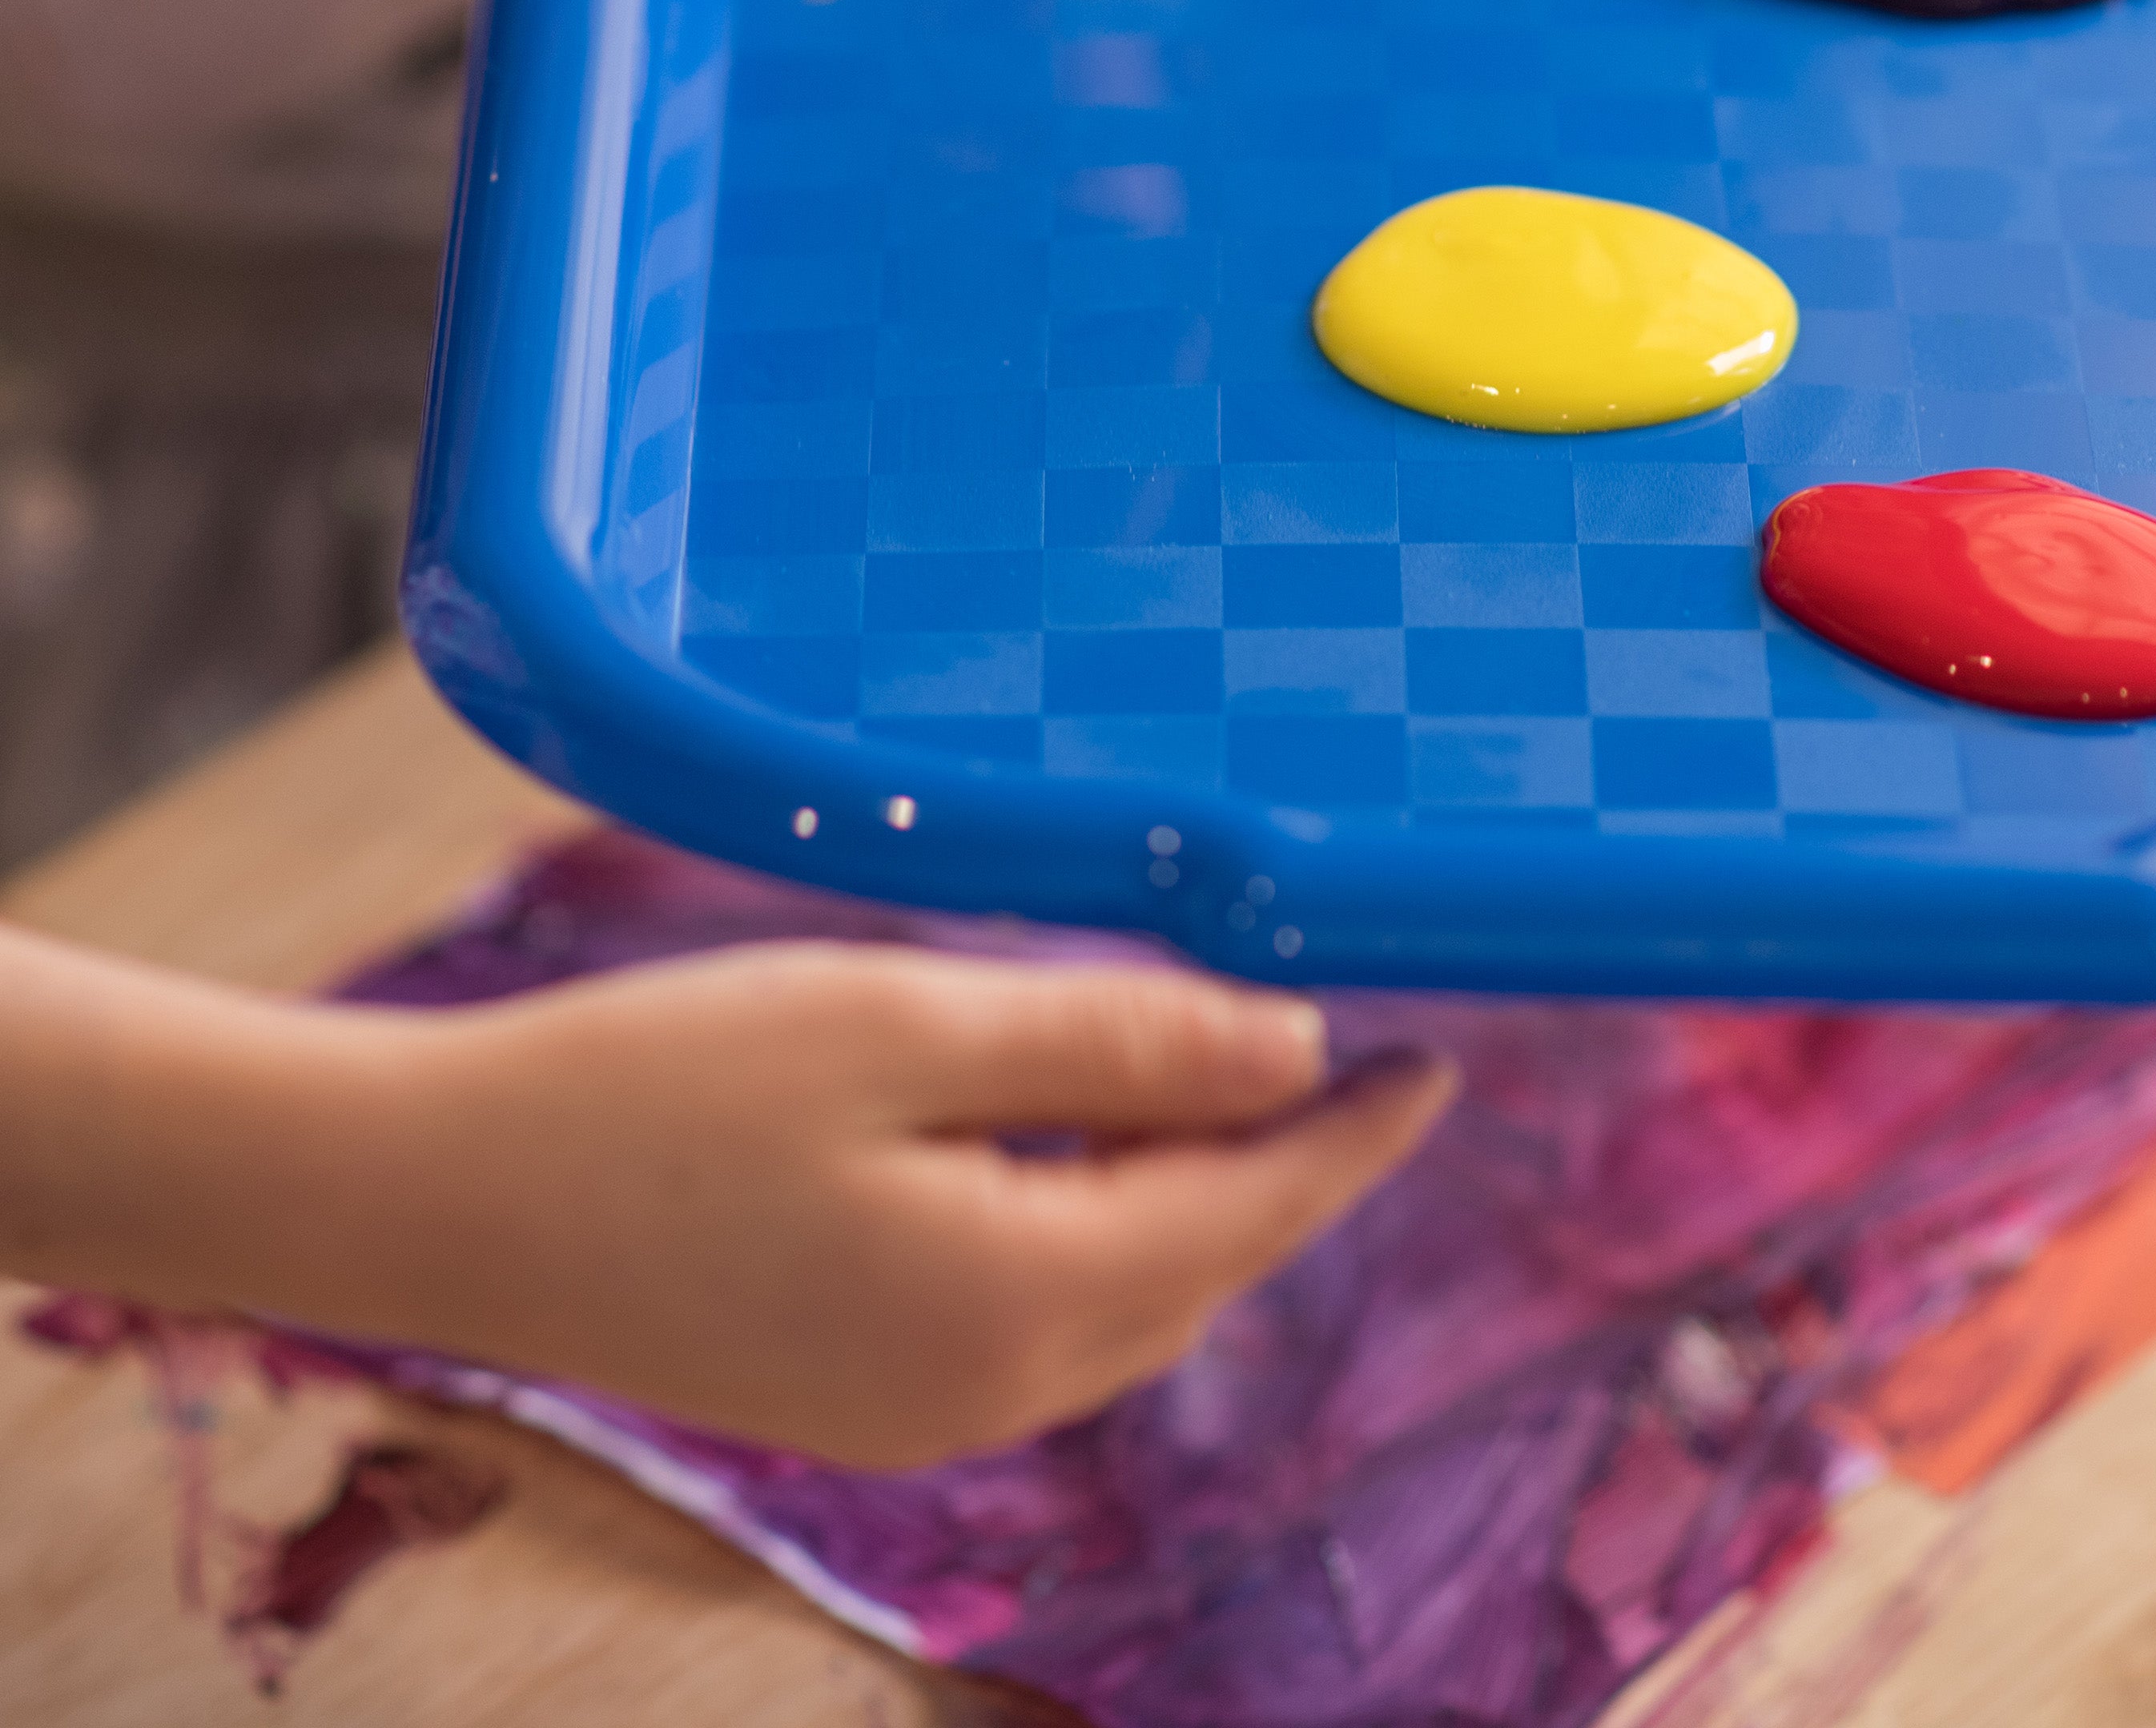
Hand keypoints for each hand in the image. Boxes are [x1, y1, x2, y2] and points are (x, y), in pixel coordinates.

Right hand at [0, 922, 1456, 1471]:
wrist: (436, 1198)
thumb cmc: (663, 1083)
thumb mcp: (911, 1024)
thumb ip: (1117, 1041)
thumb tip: (1292, 1049)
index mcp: (1015, 1300)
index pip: (1250, 1210)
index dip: (1351, 1135)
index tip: (1436, 1061)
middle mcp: (985, 1392)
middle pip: (1201, 1270)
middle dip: (1283, 1167)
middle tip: (1351, 1044)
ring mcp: (913, 1414)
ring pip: (1124, 1299)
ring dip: (1189, 1196)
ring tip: (1235, 1072)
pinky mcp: (854, 1395)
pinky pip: (1038, 1316)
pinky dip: (1098, 1228)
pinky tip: (1085, 1140)